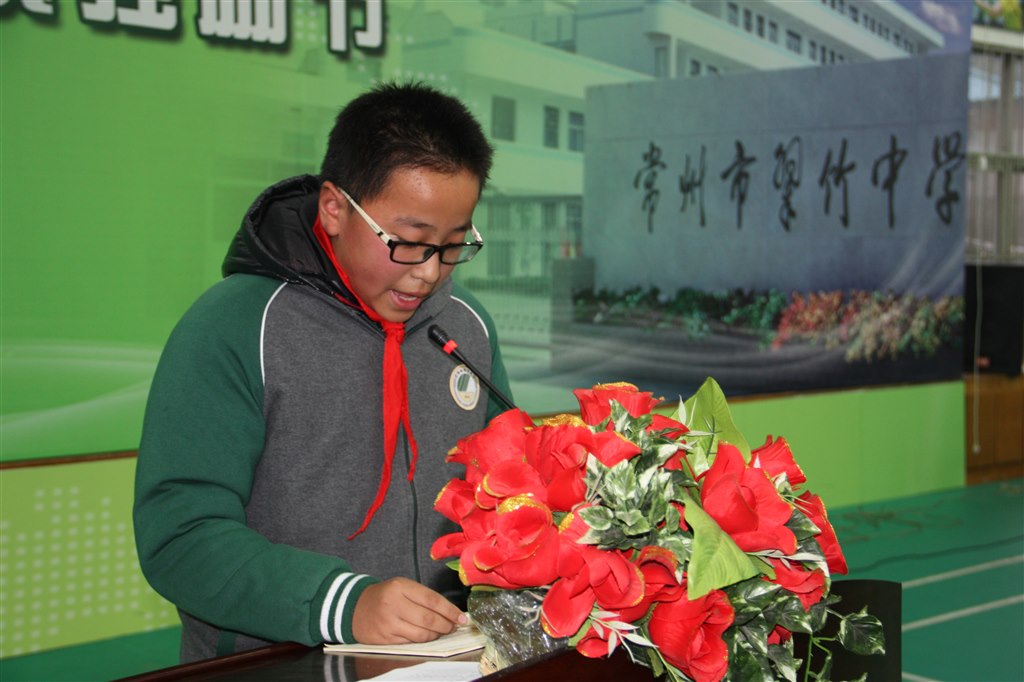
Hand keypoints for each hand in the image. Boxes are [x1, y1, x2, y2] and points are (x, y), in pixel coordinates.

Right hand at [352, 577, 467, 643]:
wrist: (356, 608)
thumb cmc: (386, 595)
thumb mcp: (402, 587)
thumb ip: (423, 596)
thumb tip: (450, 611)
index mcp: (400, 586)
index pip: (432, 600)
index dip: (449, 610)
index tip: (461, 617)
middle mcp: (393, 604)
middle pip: (428, 619)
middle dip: (446, 625)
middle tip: (453, 626)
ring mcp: (388, 623)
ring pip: (421, 634)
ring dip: (436, 635)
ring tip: (442, 631)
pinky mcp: (385, 639)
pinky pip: (411, 642)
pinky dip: (422, 641)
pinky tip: (427, 636)